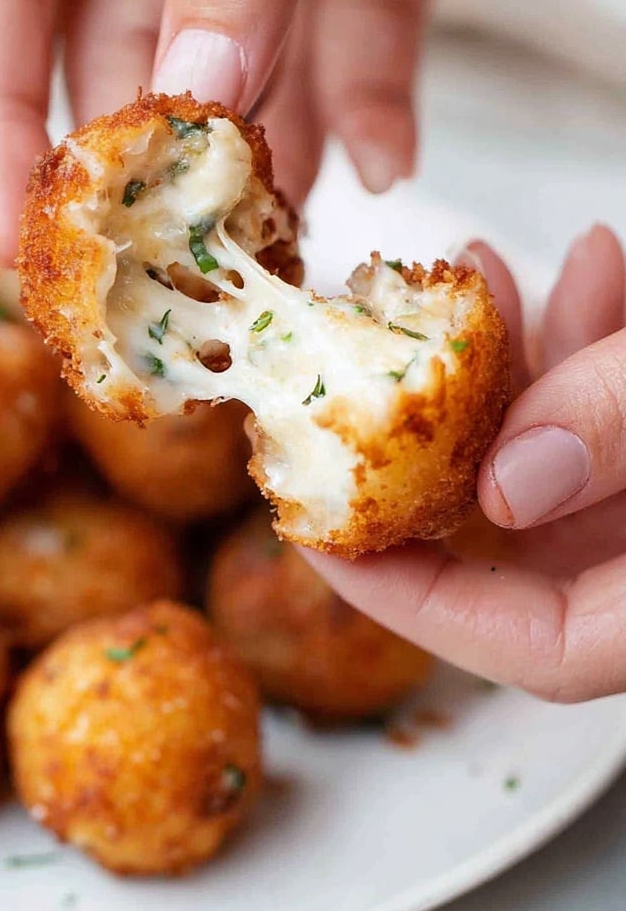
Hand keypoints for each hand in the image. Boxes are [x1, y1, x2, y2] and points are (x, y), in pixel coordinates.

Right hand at [0, 0, 604, 265]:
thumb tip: (196, 90)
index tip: (15, 230)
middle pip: (119, 39)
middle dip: (135, 163)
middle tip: (154, 275)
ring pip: (242, 61)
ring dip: (254, 162)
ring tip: (269, 254)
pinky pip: (363, 36)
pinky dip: (372, 108)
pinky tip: (383, 169)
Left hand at [306, 226, 625, 702]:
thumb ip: (620, 431)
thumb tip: (499, 483)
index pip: (522, 647)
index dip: (408, 599)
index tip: (314, 530)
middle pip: (520, 529)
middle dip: (443, 426)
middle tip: (369, 359)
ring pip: (564, 450)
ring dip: (522, 353)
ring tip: (481, 268)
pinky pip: (618, 410)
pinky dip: (599, 341)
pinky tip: (592, 263)